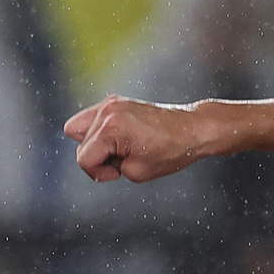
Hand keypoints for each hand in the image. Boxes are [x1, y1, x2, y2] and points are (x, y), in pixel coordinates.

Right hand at [64, 95, 273, 182]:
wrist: (194, 129)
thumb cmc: (171, 151)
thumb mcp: (136, 171)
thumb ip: (107, 167)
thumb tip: (95, 155)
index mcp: (111, 127)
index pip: (83, 159)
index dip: (99, 173)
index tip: (119, 172)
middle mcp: (107, 110)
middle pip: (78, 143)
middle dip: (98, 156)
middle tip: (124, 158)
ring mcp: (111, 103)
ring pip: (78, 128)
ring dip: (95, 143)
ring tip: (121, 147)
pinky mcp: (116, 101)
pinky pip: (92, 119)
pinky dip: (101, 132)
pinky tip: (122, 138)